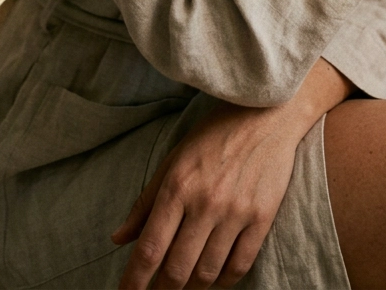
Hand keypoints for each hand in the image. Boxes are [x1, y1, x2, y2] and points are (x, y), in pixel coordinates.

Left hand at [112, 100, 301, 288]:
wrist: (266, 115)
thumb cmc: (215, 135)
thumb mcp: (174, 160)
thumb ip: (145, 202)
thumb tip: (119, 239)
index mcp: (178, 186)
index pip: (150, 248)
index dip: (135, 280)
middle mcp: (205, 202)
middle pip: (177, 270)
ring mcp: (236, 212)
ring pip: (207, 273)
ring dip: (192, 288)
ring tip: (185, 286)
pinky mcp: (262, 217)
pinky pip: (240, 265)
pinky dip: (223, 281)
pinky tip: (214, 278)